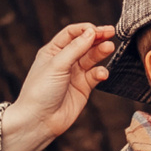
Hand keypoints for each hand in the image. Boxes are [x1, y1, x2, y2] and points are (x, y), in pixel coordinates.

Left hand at [0, 23, 114, 150]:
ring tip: (110, 47)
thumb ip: (75, 48)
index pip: (71, 33)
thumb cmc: (40, 92)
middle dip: (98, 37)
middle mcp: (64, 61)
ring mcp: (74, 74)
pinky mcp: (83, 87)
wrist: (39, 121)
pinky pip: (95, 75)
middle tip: (111, 32)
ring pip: (92, 58)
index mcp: (52, 51)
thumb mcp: (56, 65)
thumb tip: (91, 32)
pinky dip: (101, 73)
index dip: (85, 29)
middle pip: (84, 43)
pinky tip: (102, 73)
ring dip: (101, 52)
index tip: (98, 29)